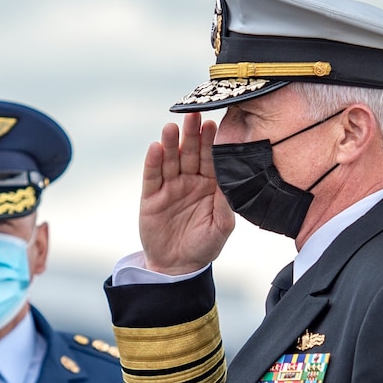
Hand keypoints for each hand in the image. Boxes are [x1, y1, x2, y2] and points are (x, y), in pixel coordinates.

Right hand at [138, 112, 234, 275]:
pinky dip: (153, 162)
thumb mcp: (221, 228)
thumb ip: (225, 205)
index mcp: (210, 186)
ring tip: (172, 127)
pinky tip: (155, 147)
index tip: (213, 124)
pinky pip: (152, 176)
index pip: (211, 159)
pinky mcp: (151, 197)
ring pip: (170, 160)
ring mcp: (170, 187)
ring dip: (171, 143)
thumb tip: (231, 183)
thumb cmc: (204, 246)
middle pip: (190, 153)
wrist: (177, 268)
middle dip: (191, 134)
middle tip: (193, 114)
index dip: (211, 142)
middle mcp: (190, 181)